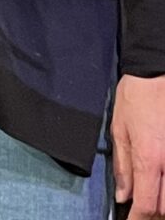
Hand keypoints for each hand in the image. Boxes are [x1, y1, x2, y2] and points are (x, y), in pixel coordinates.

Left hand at [114, 73, 164, 217]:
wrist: (158, 75)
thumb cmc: (137, 99)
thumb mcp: (119, 130)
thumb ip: (123, 166)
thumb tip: (124, 196)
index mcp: (149, 158)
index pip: (146, 204)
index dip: (138, 219)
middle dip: (152, 212)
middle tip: (140, 207)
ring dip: (164, 203)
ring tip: (152, 195)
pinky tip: (162, 182)